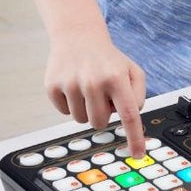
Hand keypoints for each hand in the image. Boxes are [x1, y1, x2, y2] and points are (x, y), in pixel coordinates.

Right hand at [43, 28, 147, 156]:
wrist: (77, 35)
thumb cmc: (108, 59)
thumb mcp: (132, 70)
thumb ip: (138, 95)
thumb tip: (132, 116)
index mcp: (116, 78)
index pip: (129, 115)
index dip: (134, 138)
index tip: (137, 155)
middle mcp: (93, 81)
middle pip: (100, 123)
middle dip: (102, 114)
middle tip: (101, 94)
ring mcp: (70, 84)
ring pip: (81, 120)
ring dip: (85, 109)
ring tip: (87, 87)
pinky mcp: (52, 86)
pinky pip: (63, 112)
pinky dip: (69, 104)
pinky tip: (72, 85)